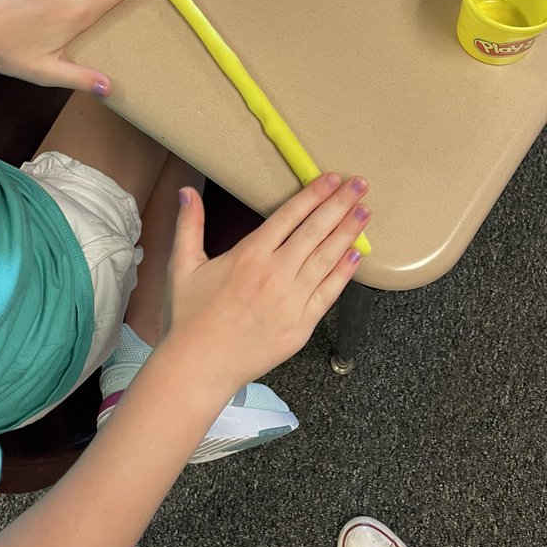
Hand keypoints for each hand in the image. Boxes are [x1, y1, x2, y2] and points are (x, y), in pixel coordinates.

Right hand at [163, 173, 370, 393]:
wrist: (198, 366)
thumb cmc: (189, 318)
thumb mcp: (182, 265)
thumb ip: (189, 224)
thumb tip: (186, 191)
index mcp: (249, 255)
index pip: (289, 215)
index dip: (314, 195)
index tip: (331, 180)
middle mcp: (274, 274)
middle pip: (315, 231)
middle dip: (340, 205)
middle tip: (360, 185)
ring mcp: (291, 300)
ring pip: (327, 259)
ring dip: (348, 232)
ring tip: (364, 211)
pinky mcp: (300, 326)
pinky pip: (328, 293)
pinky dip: (344, 273)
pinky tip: (356, 255)